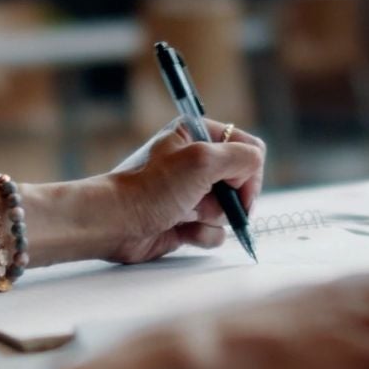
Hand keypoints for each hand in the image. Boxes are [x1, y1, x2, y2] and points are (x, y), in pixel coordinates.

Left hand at [15, 119, 264, 267]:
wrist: (115, 222)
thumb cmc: (150, 188)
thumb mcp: (202, 161)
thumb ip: (242, 157)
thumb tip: (253, 168)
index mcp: (196, 134)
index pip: (246, 147)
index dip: (248, 171)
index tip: (238, 189)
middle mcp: (195, 161)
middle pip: (241, 181)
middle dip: (228, 199)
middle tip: (205, 202)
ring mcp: (191, 192)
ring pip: (229, 210)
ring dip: (212, 217)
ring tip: (184, 214)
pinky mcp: (185, 220)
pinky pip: (214, 231)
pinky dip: (202, 234)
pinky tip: (180, 230)